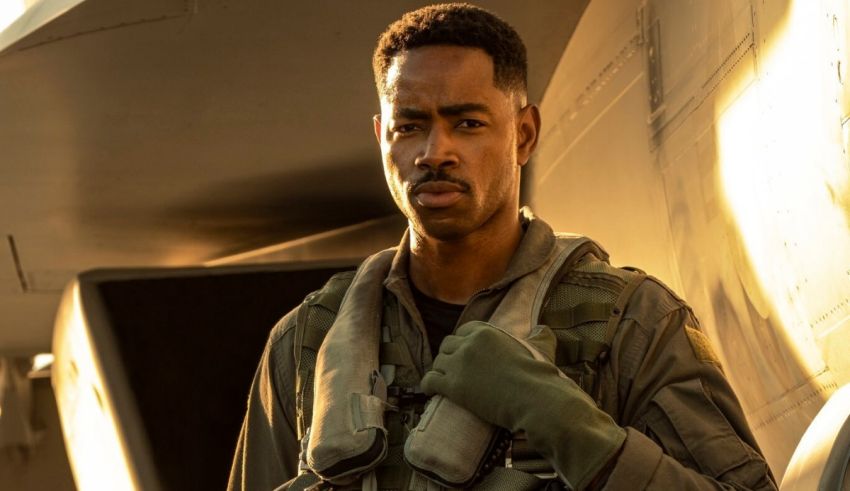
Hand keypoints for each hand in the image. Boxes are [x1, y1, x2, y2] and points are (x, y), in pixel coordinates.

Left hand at [421, 321, 625, 489]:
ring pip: (437, 363)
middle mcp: (468, 343)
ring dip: (439, 371)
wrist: (534, 398)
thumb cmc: (539, 376)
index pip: (463, 331)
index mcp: (485, 331)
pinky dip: (428, 385)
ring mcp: (458, 363)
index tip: (464, 352)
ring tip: (442, 382)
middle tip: (453, 369)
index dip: (462, 342)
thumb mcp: (540, 347)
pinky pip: (429, 381)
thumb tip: (542, 329)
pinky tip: (431, 391)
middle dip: (448, 356)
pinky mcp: (452, 385)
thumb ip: (539, 335)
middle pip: (447, 345)